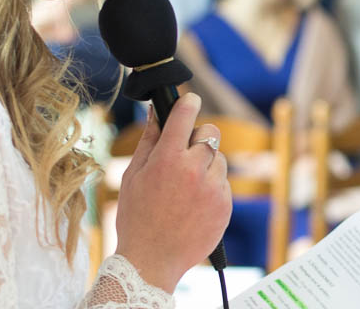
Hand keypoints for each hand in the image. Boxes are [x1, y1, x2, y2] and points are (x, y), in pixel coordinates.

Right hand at [114, 93, 231, 292]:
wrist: (152, 260)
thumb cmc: (137, 217)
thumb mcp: (133, 176)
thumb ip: (149, 141)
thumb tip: (156, 112)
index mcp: (167, 159)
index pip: (185, 116)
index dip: (188, 103)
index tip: (190, 100)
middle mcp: (194, 170)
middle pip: (210, 133)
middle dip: (199, 137)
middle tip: (185, 153)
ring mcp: (213, 187)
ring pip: (218, 159)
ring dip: (205, 166)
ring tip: (185, 188)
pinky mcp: (225, 204)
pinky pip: (223, 183)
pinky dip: (212, 187)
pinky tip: (193, 204)